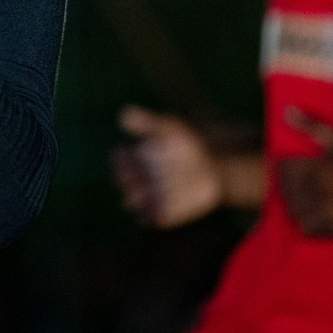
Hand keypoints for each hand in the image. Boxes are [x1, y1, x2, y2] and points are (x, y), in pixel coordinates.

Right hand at [113, 106, 223, 227]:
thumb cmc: (188, 146)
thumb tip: (122, 114)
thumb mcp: (168, 129)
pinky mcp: (162, 213)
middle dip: (128, 179)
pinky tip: (163, 204)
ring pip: (129, 203)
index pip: (117, 160)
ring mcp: (149, 197)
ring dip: (136, 198)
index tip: (130, 153)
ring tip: (152, 190)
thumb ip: (146, 122)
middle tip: (143, 173)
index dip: (121, 159)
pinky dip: (150, 214)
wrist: (214, 169)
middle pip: (120, 183)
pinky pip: (147, 219)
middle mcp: (138, 179)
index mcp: (134, 158)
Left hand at [279, 107, 332, 235]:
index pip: (284, 167)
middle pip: (286, 189)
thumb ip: (311, 125)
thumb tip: (285, 110)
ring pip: (294, 208)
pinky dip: (304, 220)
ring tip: (303, 194)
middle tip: (298, 179)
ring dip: (294, 201)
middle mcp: (320, 192)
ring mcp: (327, 213)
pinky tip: (312, 210)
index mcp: (319, 169)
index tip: (294, 164)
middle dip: (288, 183)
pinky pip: (307, 226)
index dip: (286, 164)